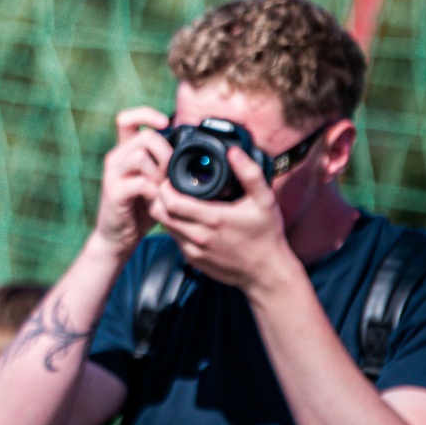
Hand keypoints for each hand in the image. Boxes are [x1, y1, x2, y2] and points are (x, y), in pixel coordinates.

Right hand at [92, 107, 172, 256]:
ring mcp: (112, 175)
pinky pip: (139, 182)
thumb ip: (163, 165)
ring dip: (160, 173)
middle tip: (172, 174)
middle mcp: (116, 158)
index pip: (127, 119)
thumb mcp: (154, 182)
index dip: (146, 114)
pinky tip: (157, 201)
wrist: (118, 237)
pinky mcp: (114, 193)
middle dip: (167, 153)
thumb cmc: (140, 209)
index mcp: (125, 151)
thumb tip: (192, 152)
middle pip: (145, 136)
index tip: (165, 124)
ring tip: (164, 189)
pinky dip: (154, 191)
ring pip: (140, 156)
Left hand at [149, 147, 298, 295]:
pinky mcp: (192, 260)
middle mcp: (199, 237)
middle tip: (167, 185)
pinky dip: (174, 225)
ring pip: (164, 226)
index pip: (171, 202)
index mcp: (213, 219)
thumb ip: (250, 174)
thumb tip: (234, 151)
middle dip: (159, 196)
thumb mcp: (265, 201)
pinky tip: (184, 216)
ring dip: (164, 211)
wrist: (267, 273)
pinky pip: (174, 238)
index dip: (164, 186)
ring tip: (173, 198)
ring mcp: (194, 250)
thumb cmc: (267, 236)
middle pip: (160, 213)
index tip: (169, 177)